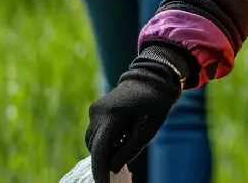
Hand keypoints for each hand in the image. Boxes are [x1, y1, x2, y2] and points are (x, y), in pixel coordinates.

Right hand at [86, 45, 187, 182]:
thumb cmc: (154, 105)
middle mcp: (97, 112)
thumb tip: (111, 167)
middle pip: (95, 146)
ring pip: (94, 140)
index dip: (99, 170)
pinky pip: (96, 131)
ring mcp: (94, 110)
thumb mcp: (146, 131)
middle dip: (105, 157)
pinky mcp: (95, 109)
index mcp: (111, 116)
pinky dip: (106, 139)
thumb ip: (128, 150)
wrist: (152, 78)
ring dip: (106, 147)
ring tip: (128, 138)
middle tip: (126, 153)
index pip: (100, 149)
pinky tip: (123, 133)